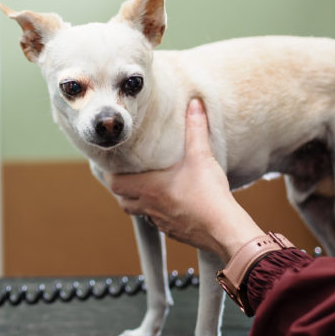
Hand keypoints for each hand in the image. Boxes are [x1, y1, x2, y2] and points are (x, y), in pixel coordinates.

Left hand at [103, 99, 262, 262]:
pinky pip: (159, 223)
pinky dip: (159, 214)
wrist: (224, 229)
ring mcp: (161, 222)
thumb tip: (194, 103)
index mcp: (148, 188)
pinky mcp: (175, 232)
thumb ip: (196, 128)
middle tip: (129, 176)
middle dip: (123, 190)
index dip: (110, 174)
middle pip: (123, 201)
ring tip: (149, 189)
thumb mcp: (201, 156)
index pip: (114, 184)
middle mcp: (149, 207)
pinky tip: (172, 204)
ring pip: (140, 213)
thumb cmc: (208, 193)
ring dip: (140, 203)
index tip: (113, 165)